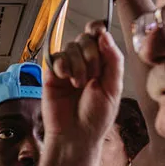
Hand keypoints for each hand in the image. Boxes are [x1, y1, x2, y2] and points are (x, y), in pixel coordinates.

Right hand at [44, 22, 123, 145]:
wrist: (75, 135)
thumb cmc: (95, 118)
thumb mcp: (113, 88)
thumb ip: (113, 59)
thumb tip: (104, 35)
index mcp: (101, 64)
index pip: (98, 36)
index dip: (97, 30)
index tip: (99, 33)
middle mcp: (83, 64)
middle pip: (85, 39)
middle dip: (91, 55)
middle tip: (93, 76)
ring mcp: (67, 69)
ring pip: (71, 47)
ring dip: (78, 65)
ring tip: (78, 85)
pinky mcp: (51, 76)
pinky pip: (55, 58)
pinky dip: (62, 66)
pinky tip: (66, 80)